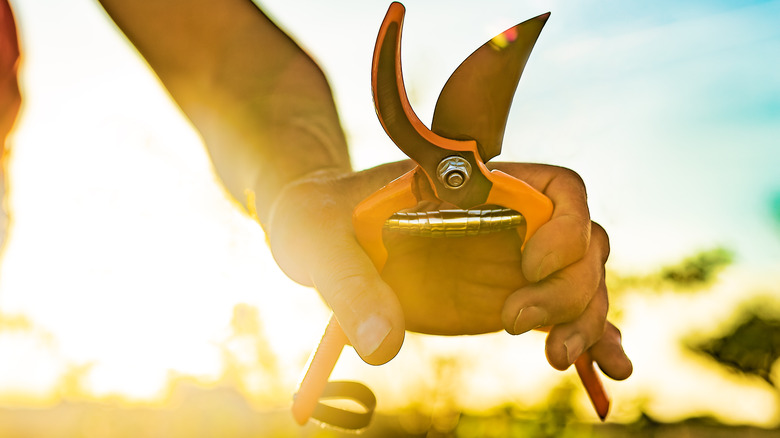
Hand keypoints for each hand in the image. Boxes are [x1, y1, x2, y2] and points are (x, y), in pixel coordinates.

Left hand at [267, 161, 630, 380]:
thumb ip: (348, 283)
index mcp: (471, 186)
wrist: (319, 237)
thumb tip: (380, 344)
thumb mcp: (318, 239)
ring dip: (586, 320)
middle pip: (582, 242)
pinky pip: (559, 314)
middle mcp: (503, 219)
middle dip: (569, 288)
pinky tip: (606, 370)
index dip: (562, 227)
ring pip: (581, 281)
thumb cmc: (318, 220)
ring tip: (558, 358)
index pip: (555, 186)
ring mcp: (507, 261)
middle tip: (514, 324)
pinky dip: (590, 340)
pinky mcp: (502, 297)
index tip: (527, 266)